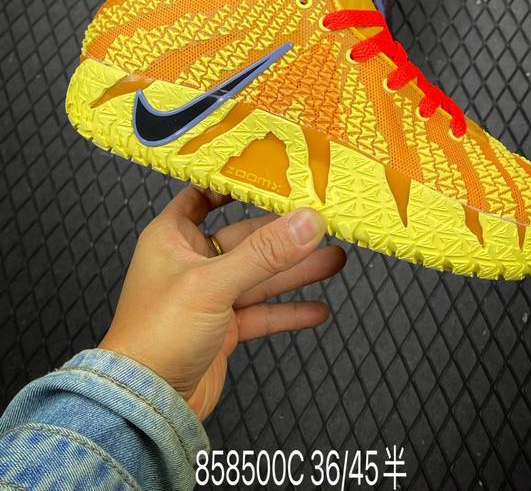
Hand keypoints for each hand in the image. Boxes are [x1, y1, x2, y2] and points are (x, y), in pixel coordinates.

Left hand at [99, 186, 344, 420]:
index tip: (271, 173)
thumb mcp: (213, 283)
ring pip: (259, 276)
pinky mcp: (223, 329)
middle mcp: (191, 263)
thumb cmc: (156, 335)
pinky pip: (262, 313)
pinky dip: (288, 311)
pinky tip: (318, 309)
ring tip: (335, 259)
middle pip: (246, 238)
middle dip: (286, 234)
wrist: (145, 406)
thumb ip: (264, 254)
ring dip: (296, 270)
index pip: (203, 195)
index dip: (233, 183)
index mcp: (172, 237)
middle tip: (323, 223)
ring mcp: (209, 297)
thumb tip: (307, 223)